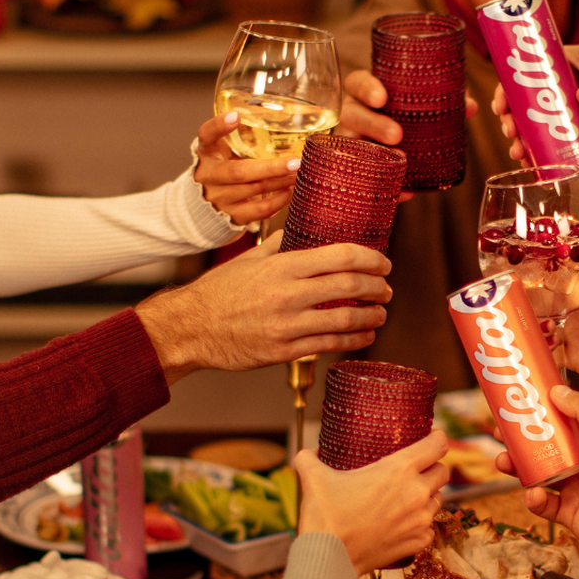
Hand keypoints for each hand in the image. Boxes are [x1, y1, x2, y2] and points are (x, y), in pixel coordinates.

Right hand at [135, 240, 391, 382]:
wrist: (191, 327)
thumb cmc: (220, 291)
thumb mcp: (250, 258)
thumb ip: (283, 244)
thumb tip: (308, 227)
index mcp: (282, 267)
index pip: (341, 256)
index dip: (371, 258)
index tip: (383, 262)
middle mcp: (288, 295)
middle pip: (350, 286)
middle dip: (378, 286)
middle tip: (387, 287)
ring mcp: (287, 326)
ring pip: (346, 319)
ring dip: (372, 316)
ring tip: (381, 312)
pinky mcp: (284, 352)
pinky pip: (329, 344)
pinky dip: (353, 339)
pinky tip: (363, 335)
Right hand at [193, 111, 299, 224]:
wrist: (206, 204)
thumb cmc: (223, 170)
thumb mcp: (224, 150)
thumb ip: (242, 137)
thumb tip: (285, 125)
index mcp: (207, 152)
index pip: (207, 135)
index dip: (219, 126)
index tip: (235, 116)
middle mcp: (208, 175)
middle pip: (239, 171)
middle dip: (272, 168)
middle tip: (296, 162)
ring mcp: (218, 199)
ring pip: (253, 190)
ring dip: (280, 182)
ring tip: (299, 174)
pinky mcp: (231, 217)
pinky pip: (259, 210)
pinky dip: (278, 201)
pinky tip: (290, 191)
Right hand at [295, 432, 448, 573]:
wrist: (328, 556)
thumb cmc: (324, 515)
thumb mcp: (313, 477)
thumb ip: (310, 458)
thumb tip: (308, 453)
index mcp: (399, 469)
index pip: (438, 444)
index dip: (436, 438)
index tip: (429, 439)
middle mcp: (416, 492)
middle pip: (443, 472)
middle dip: (432, 468)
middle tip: (415, 471)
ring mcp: (420, 519)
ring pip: (438, 500)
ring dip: (427, 496)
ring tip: (406, 498)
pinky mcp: (418, 542)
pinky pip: (430, 527)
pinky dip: (420, 524)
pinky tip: (402, 523)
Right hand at [338, 69, 476, 201]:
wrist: (388, 153)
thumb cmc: (402, 121)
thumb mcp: (418, 110)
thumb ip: (440, 104)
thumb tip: (469, 106)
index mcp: (365, 96)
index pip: (356, 83)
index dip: (365, 88)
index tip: (382, 98)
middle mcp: (353, 116)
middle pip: (352, 114)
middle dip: (372, 123)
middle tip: (397, 134)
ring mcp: (349, 142)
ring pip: (351, 145)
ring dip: (373, 153)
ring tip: (401, 159)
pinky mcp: (355, 169)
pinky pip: (364, 178)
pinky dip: (387, 185)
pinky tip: (403, 192)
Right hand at [497, 44, 578, 162]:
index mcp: (564, 61)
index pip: (529, 72)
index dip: (511, 87)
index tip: (502, 104)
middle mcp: (563, 84)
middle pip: (529, 102)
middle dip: (515, 118)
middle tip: (511, 131)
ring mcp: (572, 107)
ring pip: (541, 123)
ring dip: (526, 139)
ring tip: (519, 153)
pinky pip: (561, 139)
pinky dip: (548, 151)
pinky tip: (536, 163)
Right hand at [510, 386, 578, 564]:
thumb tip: (558, 390)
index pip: (564, 424)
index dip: (541, 415)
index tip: (519, 406)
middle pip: (545, 449)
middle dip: (521, 442)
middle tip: (500, 435)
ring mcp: (576, 490)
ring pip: (539, 475)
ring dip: (519, 468)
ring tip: (505, 462)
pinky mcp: (569, 514)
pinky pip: (544, 505)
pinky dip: (534, 500)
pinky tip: (534, 495)